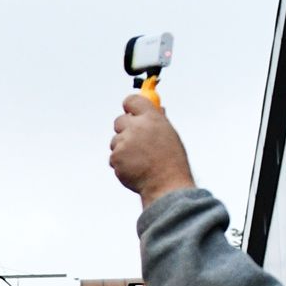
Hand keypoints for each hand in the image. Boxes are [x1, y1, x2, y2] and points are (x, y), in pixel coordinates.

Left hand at [108, 93, 196, 207]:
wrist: (165, 184)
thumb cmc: (171, 161)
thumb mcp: (169, 135)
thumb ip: (159, 120)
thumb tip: (157, 109)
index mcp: (151, 117)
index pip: (132, 100)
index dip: (130, 106)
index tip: (130, 110)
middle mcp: (136, 127)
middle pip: (119, 120)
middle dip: (125, 129)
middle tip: (136, 141)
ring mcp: (124, 142)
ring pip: (115, 141)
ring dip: (123, 148)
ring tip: (140, 160)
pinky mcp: (116, 157)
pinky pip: (114, 157)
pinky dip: (121, 163)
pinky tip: (135, 169)